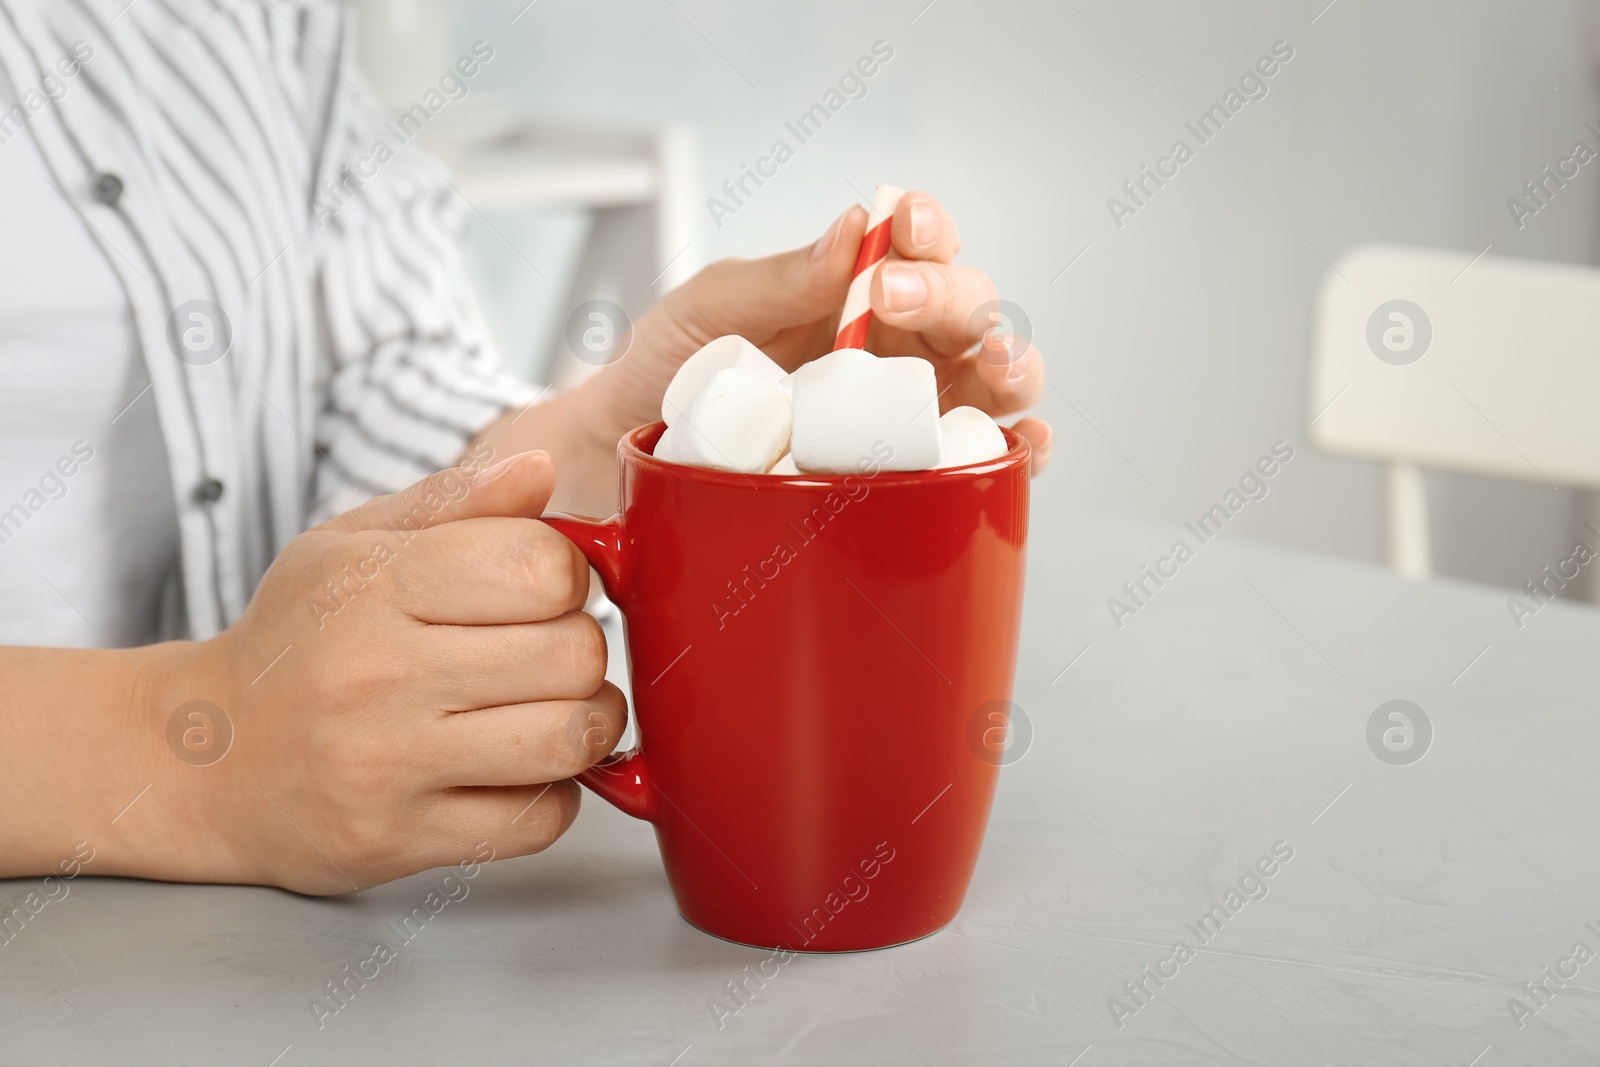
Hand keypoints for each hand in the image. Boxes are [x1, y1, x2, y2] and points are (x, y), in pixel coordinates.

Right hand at [151, 451, 622, 893]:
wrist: (203, 761)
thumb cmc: (296, 641)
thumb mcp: (351, 546)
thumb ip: (455, 502)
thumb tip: (540, 469)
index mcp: (374, 584)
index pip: (541, 567)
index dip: (566, 575)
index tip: (541, 590)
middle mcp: (379, 674)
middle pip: (571, 654)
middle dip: (581, 650)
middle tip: (546, 654)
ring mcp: (389, 765)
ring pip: (567, 739)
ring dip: (585, 725)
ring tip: (551, 710)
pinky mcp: (401, 839)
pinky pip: (538, 821)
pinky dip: (550, 798)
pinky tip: (514, 772)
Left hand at [589, 191, 1051, 474]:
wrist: (625, 458)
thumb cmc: (665, 373)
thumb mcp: (707, 309)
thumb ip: (777, 277)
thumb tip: (850, 231)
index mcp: (853, 290)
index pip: (916, 246)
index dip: (926, 228)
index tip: (902, 225)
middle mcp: (895, 345)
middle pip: (968, 307)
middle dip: (955, 295)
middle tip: (894, 299)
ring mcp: (911, 410)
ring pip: (996, 378)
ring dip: (1009, 364)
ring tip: (992, 363)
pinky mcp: (916, 475)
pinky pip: (985, 461)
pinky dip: (1021, 451)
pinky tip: (1024, 445)